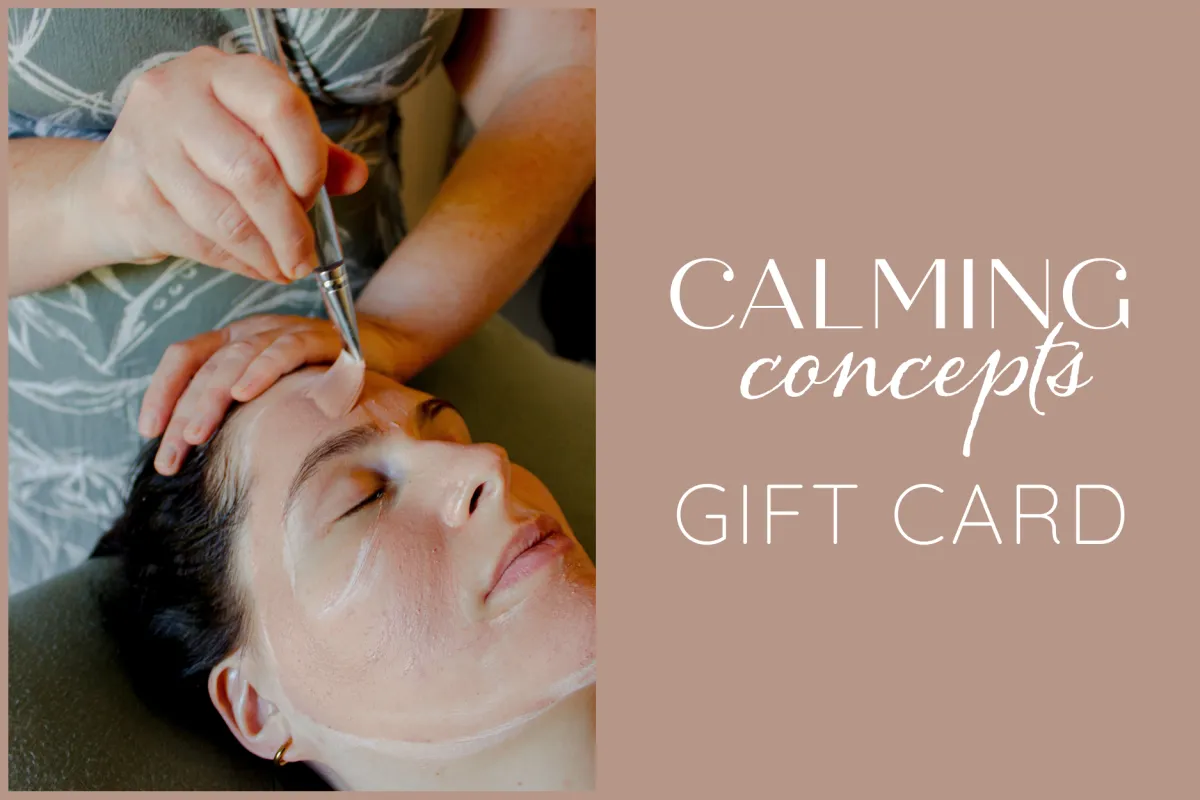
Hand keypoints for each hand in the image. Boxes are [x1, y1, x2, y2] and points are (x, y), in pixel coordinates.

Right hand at [71, 46, 367, 282]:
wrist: (116, 181)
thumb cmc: (203, 154)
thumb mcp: (259, 137)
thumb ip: (312, 152)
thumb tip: (357, 176)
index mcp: (222, 72)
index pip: (280, 106)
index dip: (308, 161)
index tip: (313, 196)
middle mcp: (177, 96)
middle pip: (253, 171)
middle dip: (289, 226)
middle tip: (305, 255)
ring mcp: (145, 143)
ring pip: (225, 215)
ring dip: (266, 252)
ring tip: (285, 267)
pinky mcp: (130, 195)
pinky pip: (199, 241)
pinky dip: (238, 263)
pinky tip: (256, 267)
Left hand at [139, 314, 428, 474]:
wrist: (385, 348)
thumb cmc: (324, 379)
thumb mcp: (276, 394)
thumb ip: (245, 410)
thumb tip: (199, 453)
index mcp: (233, 341)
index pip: (184, 357)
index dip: (161, 391)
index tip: (149, 432)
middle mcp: (253, 331)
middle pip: (205, 365)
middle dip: (181, 413)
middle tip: (169, 457)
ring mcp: (284, 331)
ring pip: (236, 358)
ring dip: (211, 398)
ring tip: (195, 435)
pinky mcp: (320, 337)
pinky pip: (286, 349)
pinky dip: (263, 369)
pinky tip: (246, 394)